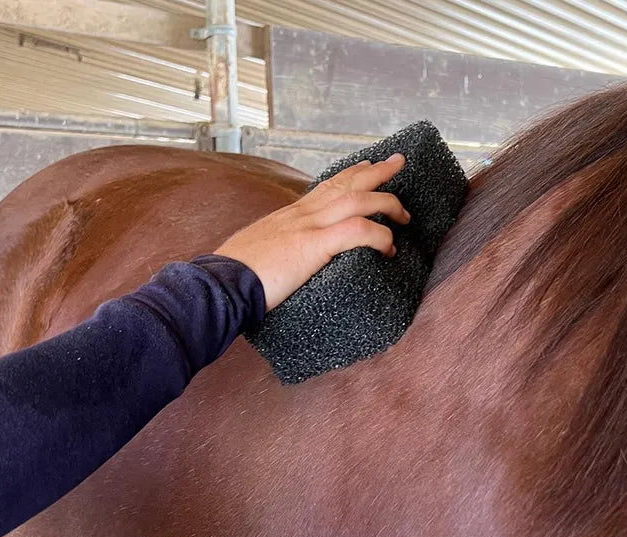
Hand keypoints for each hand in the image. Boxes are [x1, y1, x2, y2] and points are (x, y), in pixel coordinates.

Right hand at [213, 153, 408, 309]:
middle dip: (377, 171)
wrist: (222, 283)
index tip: (369, 165)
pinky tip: (389, 247)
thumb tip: (284, 263)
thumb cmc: (237, 277)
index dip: (350, 173)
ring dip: (387, 203)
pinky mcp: (313, 245)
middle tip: (398, 162)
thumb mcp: (260, 254)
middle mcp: (301, 213)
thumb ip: (277, 252)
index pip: (326, 185)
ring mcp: (308, 226)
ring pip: (358, 200)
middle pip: (346, 182)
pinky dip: (379, 237)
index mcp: (290, 215)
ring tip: (404, 215)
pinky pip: (357, 232)